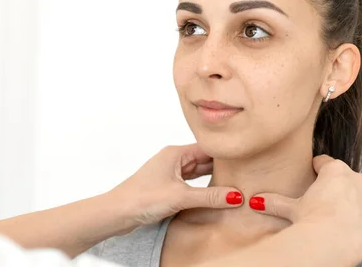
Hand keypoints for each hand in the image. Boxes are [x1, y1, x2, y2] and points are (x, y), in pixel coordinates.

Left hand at [110, 144, 241, 229]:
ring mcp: (169, 173)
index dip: (226, 154)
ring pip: (197, 172)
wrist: (117, 212)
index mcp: (175, 153)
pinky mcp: (166, 186)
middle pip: (204, 159)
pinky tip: (213, 193)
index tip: (244, 158)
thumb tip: (235, 196)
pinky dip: (202, 187)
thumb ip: (210, 197)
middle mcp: (173, 159)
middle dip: (221, 166)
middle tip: (244, 172)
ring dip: (212, 178)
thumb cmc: (141, 198)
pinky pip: (190, 183)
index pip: (208, 148)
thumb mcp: (181, 197)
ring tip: (233, 183)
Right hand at [250, 155, 361, 262]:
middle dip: (333, 186)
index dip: (315, 169)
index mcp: (334, 170)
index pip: (323, 162)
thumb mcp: (290, 208)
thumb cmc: (312, 221)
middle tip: (321, 200)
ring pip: (360, 191)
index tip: (311, 176)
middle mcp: (355, 178)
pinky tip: (352, 223)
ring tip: (336, 213)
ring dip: (351, 198)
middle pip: (343, 176)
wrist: (333, 244)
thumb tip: (255, 200)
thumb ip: (274, 201)